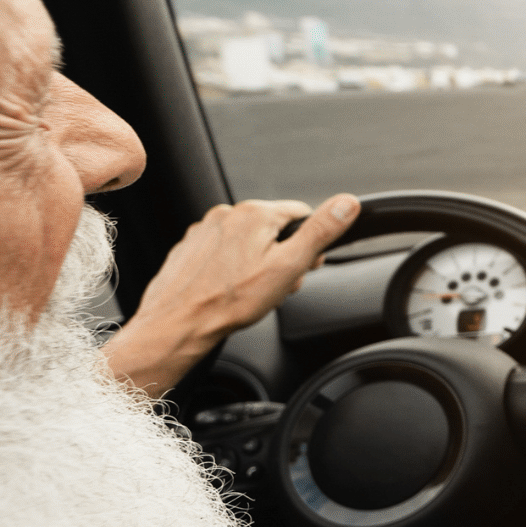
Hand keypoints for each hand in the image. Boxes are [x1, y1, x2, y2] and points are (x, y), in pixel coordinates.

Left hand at [104, 194, 361, 398]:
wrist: (179, 323)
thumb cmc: (230, 301)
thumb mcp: (289, 267)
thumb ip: (321, 231)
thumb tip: (347, 203)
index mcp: (255, 213)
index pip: (302, 215)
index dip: (308, 244)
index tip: (301, 267)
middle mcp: (227, 214)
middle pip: (274, 228)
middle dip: (281, 255)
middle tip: (274, 285)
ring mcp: (205, 230)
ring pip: (247, 240)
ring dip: (256, 261)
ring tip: (250, 290)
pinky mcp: (190, 247)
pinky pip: (222, 251)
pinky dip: (230, 267)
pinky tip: (229, 288)